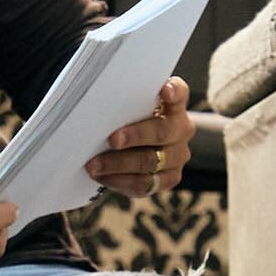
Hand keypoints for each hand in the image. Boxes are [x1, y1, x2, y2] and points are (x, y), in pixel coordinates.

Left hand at [85, 76, 195, 196]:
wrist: (142, 148)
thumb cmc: (130, 121)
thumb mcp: (130, 108)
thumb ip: (122, 104)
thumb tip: (94, 108)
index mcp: (173, 106)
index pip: (179, 93)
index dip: (173, 92)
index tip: (164, 91)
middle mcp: (181, 129)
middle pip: (162, 132)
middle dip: (135, 136)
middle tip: (112, 140)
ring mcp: (178, 156)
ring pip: (150, 162)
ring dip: (119, 164)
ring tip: (94, 165)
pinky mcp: (169, 178)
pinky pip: (144, 184)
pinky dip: (120, 181)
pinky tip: (103, 177)